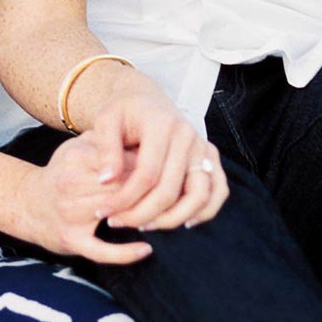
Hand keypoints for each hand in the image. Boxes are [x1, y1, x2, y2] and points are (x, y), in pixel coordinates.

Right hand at [13, 135, 155, 267]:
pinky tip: (146, 249)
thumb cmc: (63, 173)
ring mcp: (71, 215)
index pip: (122, 160)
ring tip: (164, 213)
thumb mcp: (77, 147)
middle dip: (150, 190)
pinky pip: (102, 251)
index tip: (165, 168)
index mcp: (76, 158)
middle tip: (169, 192)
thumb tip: (142, 136)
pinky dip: (126, 253)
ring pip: (118, 214)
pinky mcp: (71, 240)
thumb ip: (106, 139)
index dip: (148, 165)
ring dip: (143, 215)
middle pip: (124, 187)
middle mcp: (71, 185)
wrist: (27, 204)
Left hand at [84, 79, 228, 233]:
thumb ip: (106, 150)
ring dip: (173, 219)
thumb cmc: (123, 111)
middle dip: (141, 214)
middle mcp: (188, 136)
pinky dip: (205, 211)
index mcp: (162, 125)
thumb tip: (106, 181)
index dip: (124, 199)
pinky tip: (184, 222)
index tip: (103, 211)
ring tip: (146, 225)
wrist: (146, 96)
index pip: (147, 174)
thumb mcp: (105, 122)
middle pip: (170, 190)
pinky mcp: (210, 157)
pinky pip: (218, 190)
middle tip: (118, 222)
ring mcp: (203, 147)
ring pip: (200, 195)